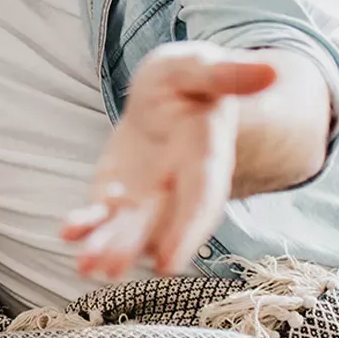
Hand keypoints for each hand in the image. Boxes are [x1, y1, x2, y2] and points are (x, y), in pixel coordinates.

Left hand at [61, 41, 276, 277]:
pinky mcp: (120, 192)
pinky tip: (67, 233)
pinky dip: (86, 224)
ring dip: (108, 246)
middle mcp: (179, 186)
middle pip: (159, 223)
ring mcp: (149, 194)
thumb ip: (229, 74)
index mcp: (207, 158)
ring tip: (84, 266)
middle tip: (110, 270)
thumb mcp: (202, 67)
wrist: (170, 92)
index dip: (186, 232)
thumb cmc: (191, 79)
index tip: (168, 264)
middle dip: (134, 246)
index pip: (201, 200)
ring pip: (130, 227)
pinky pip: (103, 213)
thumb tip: (271, 70)